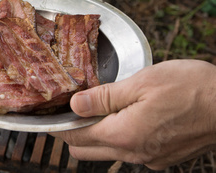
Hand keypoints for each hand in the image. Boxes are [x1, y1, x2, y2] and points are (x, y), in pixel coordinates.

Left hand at [50, 59, 215, 169]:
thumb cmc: (191, 88)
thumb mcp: (141, 83)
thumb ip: (104, 96)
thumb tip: (75, 105)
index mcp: (124, 135)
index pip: (76, 138)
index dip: (59, 126)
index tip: (50, 114)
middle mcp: (134, 153)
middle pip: (86, 151)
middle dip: (73, 133)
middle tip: (72, 109)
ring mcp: (150, 158)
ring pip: (108, 153)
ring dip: (97, 134)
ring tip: (99, 108)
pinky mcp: (163, 157)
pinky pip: (129, 151)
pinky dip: (119, 137)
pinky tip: (125, 115)